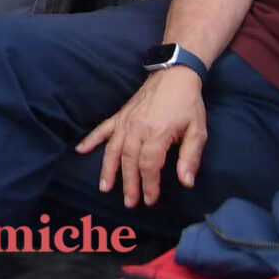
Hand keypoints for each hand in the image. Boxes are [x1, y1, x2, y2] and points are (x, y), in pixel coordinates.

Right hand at [76, 67, 207, 207]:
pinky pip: (102, 129)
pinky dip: (91, 140)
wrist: (174, 75)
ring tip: (104, 187)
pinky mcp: (120, 115)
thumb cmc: (189, 105)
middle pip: (129, 161)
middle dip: (128, 183)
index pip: (149, 165)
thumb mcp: (198, 131)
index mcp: (157, 133)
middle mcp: (136, 129)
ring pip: (113, 149)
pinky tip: (80, 150)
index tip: (150, 200)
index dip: (149, 185)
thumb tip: (186, 182)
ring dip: (107, 169)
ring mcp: (125, 121)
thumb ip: (190, 157)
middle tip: (129, 203)